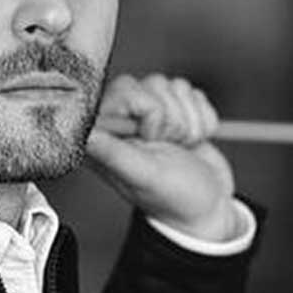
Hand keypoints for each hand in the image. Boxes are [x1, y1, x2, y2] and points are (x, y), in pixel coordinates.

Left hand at [85, 73, 238, 239]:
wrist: (208, 208)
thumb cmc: (174, 198)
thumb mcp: (143, 176)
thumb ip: (113, 153)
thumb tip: (84, 132)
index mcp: (106, 135)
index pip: (124, 90)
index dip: (147, 108)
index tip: (151, 138)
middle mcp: (124, 120)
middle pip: (152, 84)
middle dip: (171, 116)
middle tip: (166, 145)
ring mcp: (150, 114)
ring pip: (174, 86)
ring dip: (188, 120)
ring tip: (180, 147)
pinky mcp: (175, 111)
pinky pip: (192, 93)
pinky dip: (201, 119)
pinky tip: (192, 142)